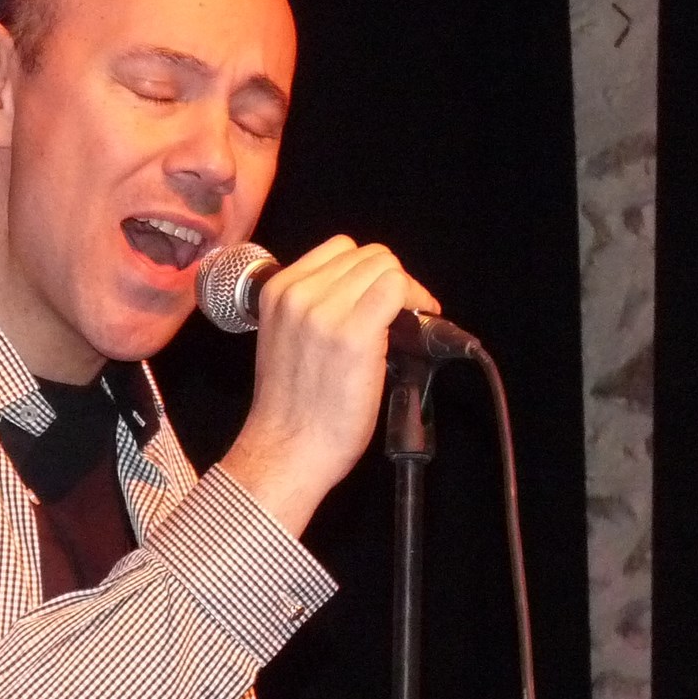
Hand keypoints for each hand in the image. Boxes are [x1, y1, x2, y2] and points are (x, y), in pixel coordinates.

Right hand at [220, 235, 438, 534]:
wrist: (287, 448)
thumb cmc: (288, 406)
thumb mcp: (282, 337)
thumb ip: (309, 307)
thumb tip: (359, 295)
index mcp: (276, 291)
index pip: (338, 249)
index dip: (367, 271)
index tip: (379, 296)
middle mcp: (298, 294)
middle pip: (366, 255)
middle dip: (390, 279)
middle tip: (401, 311)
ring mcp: (326, 311)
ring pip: (385, 266)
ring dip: (404, 289)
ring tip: (408, 319)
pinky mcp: (356, 333)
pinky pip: (397, 289)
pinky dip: (417, 299)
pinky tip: (421, 321)